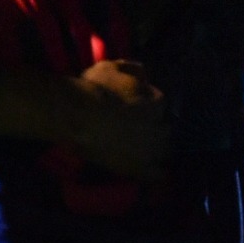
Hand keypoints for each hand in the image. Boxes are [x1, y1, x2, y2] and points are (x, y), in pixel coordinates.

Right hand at [64, 59, 168, 177]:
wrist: (78, 116)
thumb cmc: (94, 88)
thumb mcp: (112, 67)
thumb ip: (132, 69)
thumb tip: (143, 73)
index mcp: (157, 102)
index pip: (160, 103)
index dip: (149, 104)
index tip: (137, 105)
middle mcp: (159, 127)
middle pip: (165, 129)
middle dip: (156, 127)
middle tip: (141, 127)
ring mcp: (149, 149)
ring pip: (164, 151)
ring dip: (158, 148)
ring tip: (145, 149)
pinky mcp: (137, 169)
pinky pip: (156, 175)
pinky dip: (156, 173)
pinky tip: (154, 173)